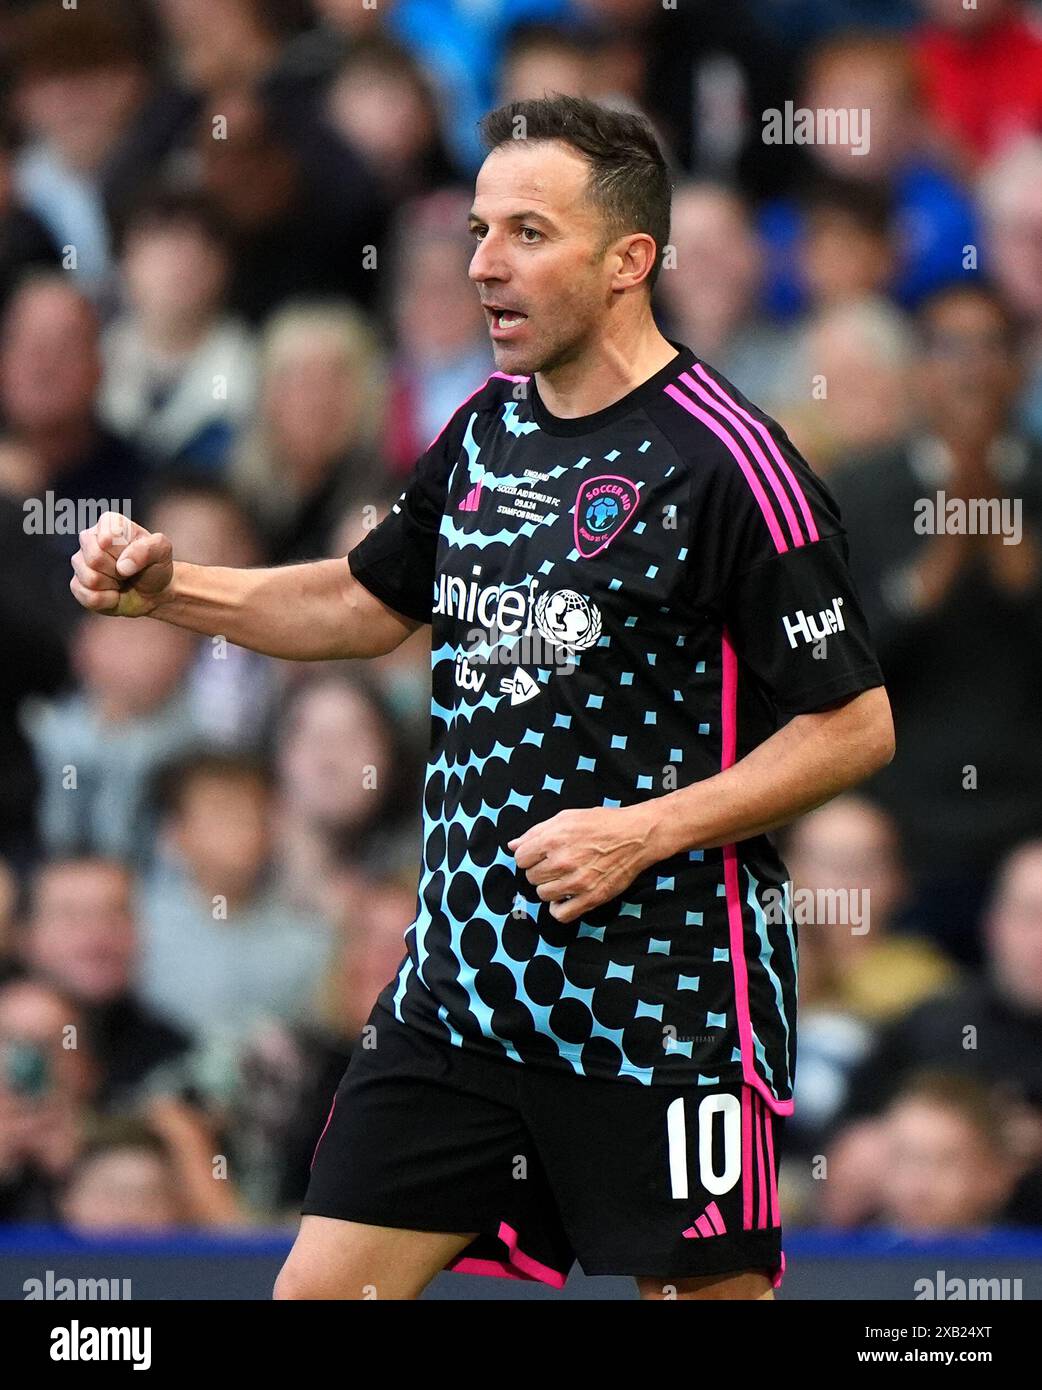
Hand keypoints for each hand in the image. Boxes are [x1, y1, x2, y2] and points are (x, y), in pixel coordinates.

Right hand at [70, 511, 174, 617]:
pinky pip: (88, 597)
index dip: (125, 552)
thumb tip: (122, 566)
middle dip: (118, 571)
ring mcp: (80, 562)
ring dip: (113, 586)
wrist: (154, 591)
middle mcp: (89, 539)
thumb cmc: (155, 566)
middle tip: (128, 571)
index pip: (108, 538)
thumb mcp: (162, 551)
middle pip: (94, 559)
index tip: (137, 553)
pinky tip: (114, 593)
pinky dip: (108, 600)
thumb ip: (148, 549)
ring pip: (90, 579)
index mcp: (109, 523)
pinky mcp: (78, 585)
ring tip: (121, 580)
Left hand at [508, 804, 662, 924]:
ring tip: (564, 878)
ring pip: (543, 895)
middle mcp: (563, 861)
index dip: (529, 856)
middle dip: (540, 870)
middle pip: (531, 877)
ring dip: (550, 888)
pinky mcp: (591, 898)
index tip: (540, 854)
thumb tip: (512, 845)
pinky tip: (566, 897)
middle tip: (556, 864)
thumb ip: (536, 832)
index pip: (521, 858)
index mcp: (554, 839)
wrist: (636, 836)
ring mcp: (577, 882)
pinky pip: (561, 914)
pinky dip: (559, 908)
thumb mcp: (566, 818)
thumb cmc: (601, 823)